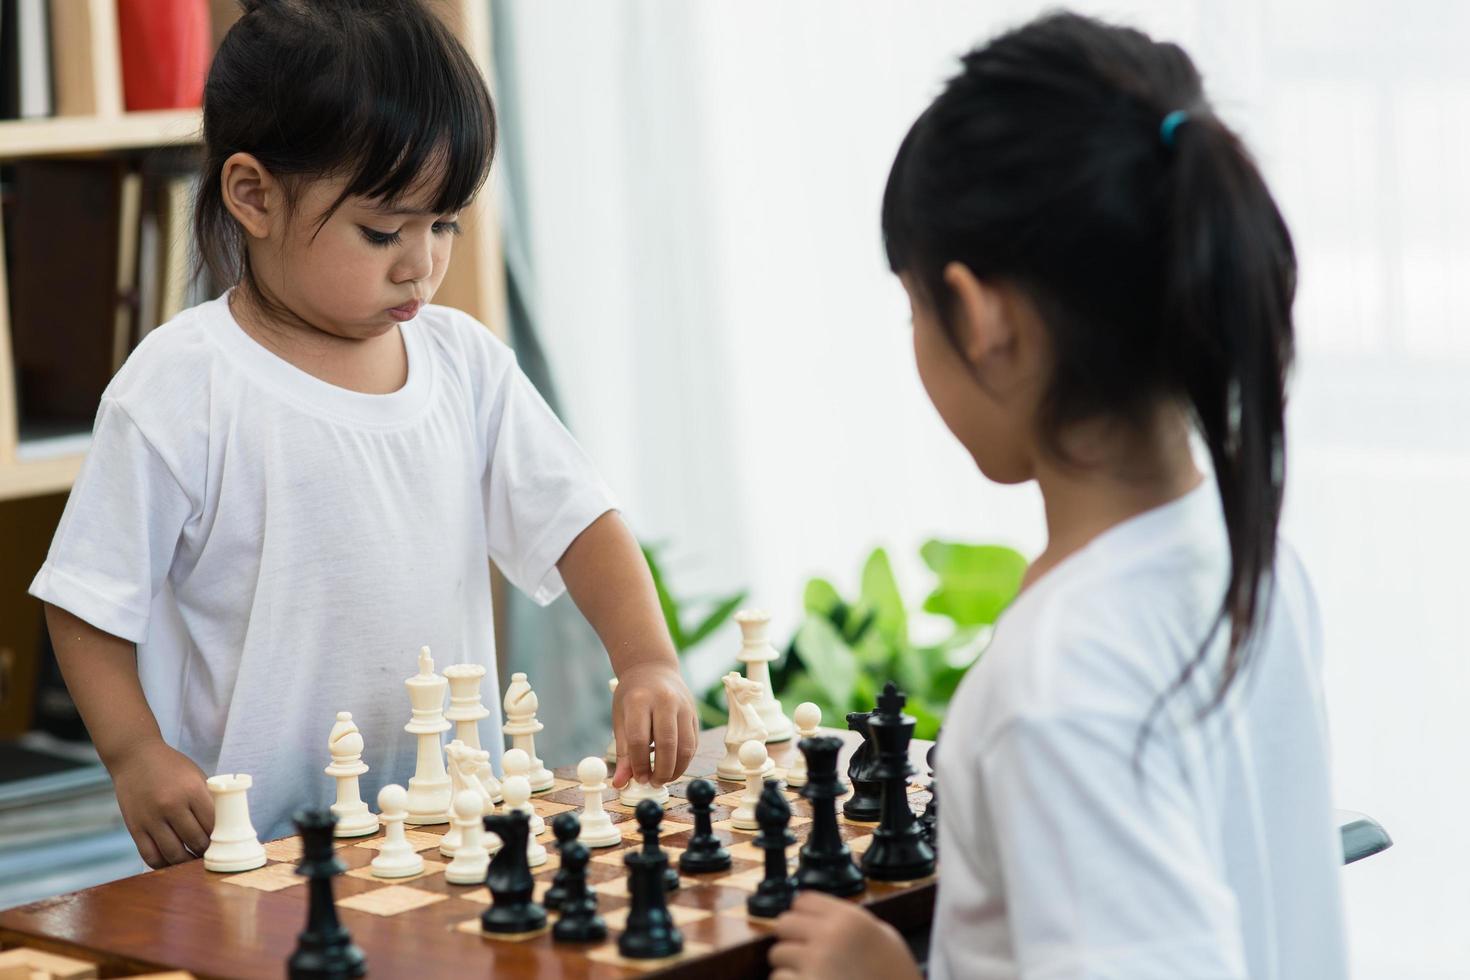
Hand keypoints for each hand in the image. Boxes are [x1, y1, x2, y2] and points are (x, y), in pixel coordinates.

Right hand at [109, 739, 213, 868]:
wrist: (135, 756)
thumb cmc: (171, 767)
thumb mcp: (196, 776)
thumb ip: (209, 799)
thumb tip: (226, 825)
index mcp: (192, 790)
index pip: (213, 824)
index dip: (221, 838)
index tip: (225, 844)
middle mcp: (172, 805)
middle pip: (196, 841)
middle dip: (206, 852)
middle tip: (212, 855)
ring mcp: (152, 818)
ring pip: (174, 854)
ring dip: (187, 862)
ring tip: (195, 861)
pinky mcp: (135, 827)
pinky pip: (150, 856)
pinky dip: (164, 865)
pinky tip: (173, 863)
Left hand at [611, 662, 697, 787]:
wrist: (653, 669)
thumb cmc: (632, 696)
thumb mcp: (621, 719)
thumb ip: (623, 752)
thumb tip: (620, 784)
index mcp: (640, 700)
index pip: (639, 739)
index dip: (639, 764)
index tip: (638, 778)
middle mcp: (664, 701)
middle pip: (667, 744)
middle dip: (661, 771)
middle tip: (653, 783)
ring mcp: (683, 706)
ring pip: (686, 746)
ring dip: (676, 769)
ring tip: (663, 778)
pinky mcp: (695, 714)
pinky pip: (693, 744)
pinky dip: (684, 761)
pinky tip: (673, 766)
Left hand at [769, 892, 921, 979]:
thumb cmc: (896, 977)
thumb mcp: (886, 938)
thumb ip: (853, 921)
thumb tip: (820, 913)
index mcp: (850, 919)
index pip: (803, 900)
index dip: (804, 915)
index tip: (807, 926)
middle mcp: (829, 937)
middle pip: (784, 923)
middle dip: (792, 939)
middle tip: (805, 952)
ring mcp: (815, 965)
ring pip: (778, 954)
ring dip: (790, 966)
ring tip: (813, 975)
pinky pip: (779, 979)